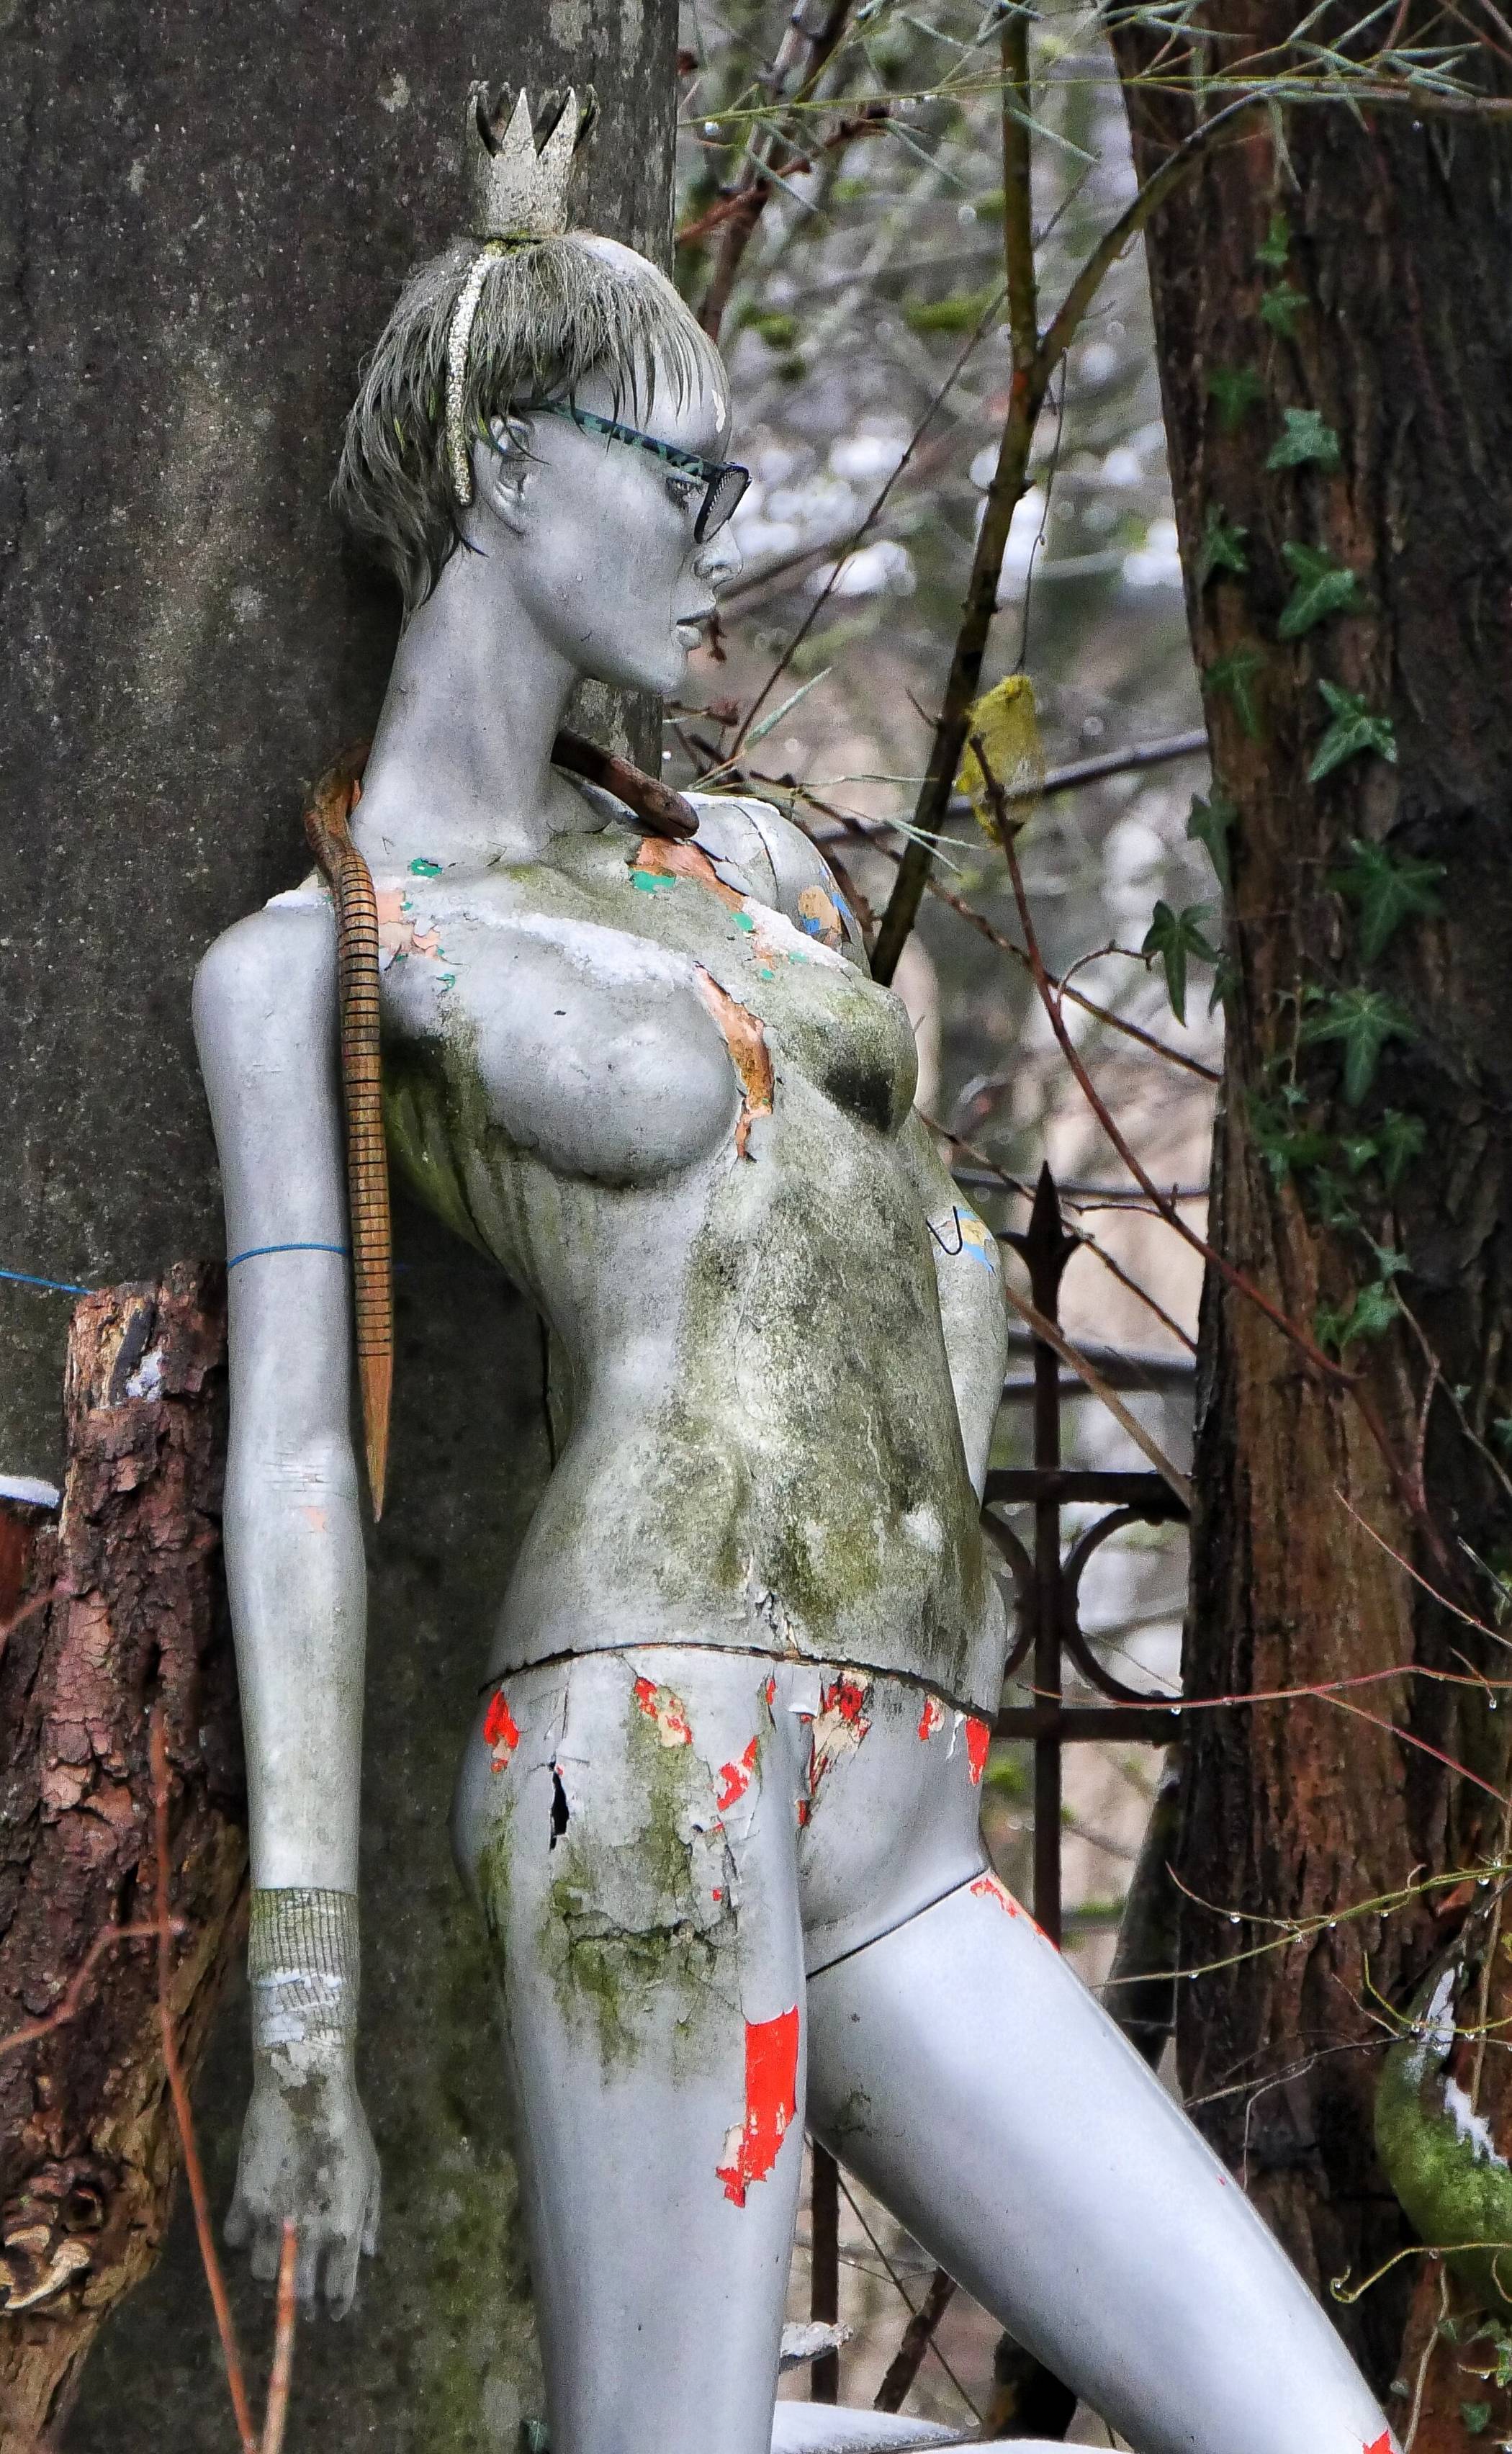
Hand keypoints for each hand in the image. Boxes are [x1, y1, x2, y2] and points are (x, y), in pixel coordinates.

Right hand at [224, 2038, 379, 2317]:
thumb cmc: (348, 2124)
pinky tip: (250, 2229)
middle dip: (301, 2304)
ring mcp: (273, 2221)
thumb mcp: (372, 2170)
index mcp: (345, 2229)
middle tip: (301, 2303)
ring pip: (263, 2275)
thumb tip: (369, 2254)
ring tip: (276, 2267)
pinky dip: (241, 2239)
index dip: (334, 2307)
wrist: (305, 2087)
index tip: (330, 2313)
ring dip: (270, 2275)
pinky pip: (234, 2241)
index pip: (339, 2290)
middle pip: (299, 2294)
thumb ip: (370, 2217)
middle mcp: (309, 2235)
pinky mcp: (243, 2201)